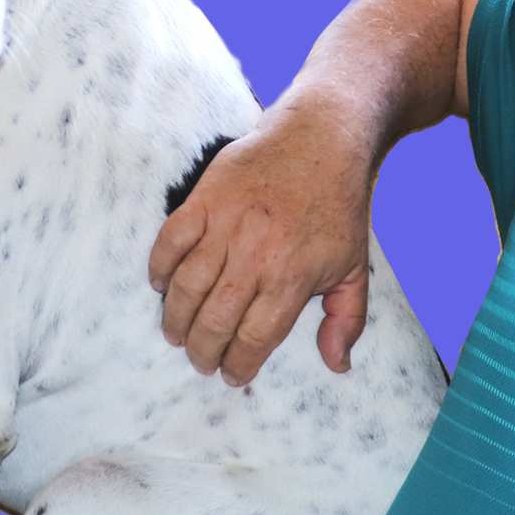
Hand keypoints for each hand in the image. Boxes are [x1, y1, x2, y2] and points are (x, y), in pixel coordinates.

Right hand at [148, 106, 374, 387]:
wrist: (321, 138)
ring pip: (187, 286)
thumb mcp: (355, 267)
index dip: (238, 365)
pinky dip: (159, 267)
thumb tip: (338, 365)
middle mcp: (255, 255)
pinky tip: (159, 285)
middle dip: (202, 351)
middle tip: (200, 361)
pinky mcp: (205, 198)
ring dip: (176, 318)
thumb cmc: (338, 206)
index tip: (231, 375)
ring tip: (175, 334)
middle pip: (215, 320)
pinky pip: (170, 240)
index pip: (254, 338)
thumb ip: (347, 320)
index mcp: (292, 277)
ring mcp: (226, 224)